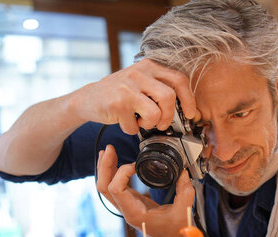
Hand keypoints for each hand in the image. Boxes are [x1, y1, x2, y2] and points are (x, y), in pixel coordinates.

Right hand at [72, 59, 196, 133]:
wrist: (87, 99)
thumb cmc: (118, 93)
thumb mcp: (140, 82)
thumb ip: (159, 88)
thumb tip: (185, 109)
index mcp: (149, 66)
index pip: (179, 80)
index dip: (189, 99)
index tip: (190, 113)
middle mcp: (138, 73)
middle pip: (169, 97)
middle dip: (169, 116)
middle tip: (162, 124)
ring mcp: (127, 88)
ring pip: (155, 113)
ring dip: (150, 124)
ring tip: (141, 122)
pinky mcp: (117, 104)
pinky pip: (135, 126)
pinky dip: (132, 130)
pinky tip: (125, 122)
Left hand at [96, 145, 194, 236]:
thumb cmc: (177, 232)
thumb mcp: (184, 210)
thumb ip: (185, 190)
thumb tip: (183, 171)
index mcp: (135, 213)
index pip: (116, 190)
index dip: (121, 173)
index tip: (135, 165)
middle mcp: (127, 210)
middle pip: (104, 188)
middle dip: (104, 167)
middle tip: (110, 149)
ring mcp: (127, 207)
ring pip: (106, 188)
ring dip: (105, 169)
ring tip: (108, 152)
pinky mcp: (132, 203)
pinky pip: (116, 188)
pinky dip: (114, 174)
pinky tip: (116, 162)